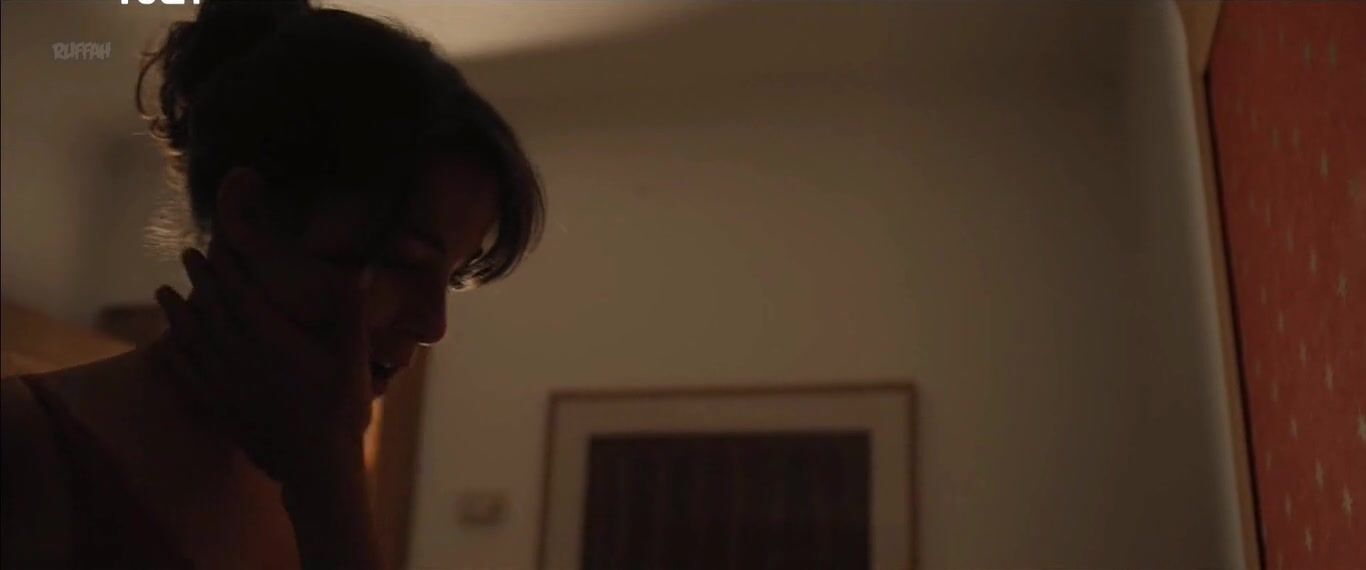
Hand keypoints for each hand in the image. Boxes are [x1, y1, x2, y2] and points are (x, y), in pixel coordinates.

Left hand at [154, 242, 375, 484]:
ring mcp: (227, 384)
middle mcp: (241, 357)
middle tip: (187, 255)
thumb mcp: (353, 358)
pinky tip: (166, 344)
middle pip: (213, 310)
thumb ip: (349, 314)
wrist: (317, 465)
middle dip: (200, 280)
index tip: (217, 243)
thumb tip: (355, 272)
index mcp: (272, 340)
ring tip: (162, 291)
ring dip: (177, 313)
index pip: (242, 294)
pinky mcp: (221, 406)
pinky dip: (175, 355)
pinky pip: (189, 375)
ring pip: (193, 340)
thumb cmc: (340, 409)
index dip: (228, 267)